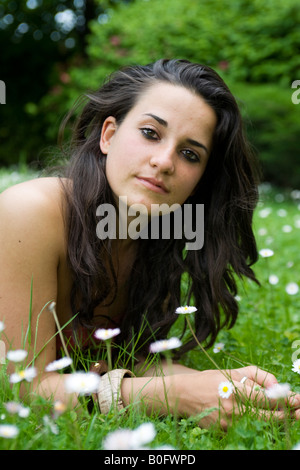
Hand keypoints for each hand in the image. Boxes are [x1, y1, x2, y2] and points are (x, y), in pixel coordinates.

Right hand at [169, 366, 299, 428]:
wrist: (183, 395)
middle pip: (268, 416)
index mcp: (236, 389)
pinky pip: (246, 429)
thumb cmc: (210, 380)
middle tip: (297, 411)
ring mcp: (228, 422)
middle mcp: (233, 407)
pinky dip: (255, 424)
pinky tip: (259, 418)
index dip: (285, 400)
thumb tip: (276, 385)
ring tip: (284, 415)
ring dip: (273, 420)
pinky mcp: (224, 432)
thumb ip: (257, 375)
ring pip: (259, 424)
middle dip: (286, 414)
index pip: (267, 398)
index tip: (297, 399)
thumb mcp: (233, 371)